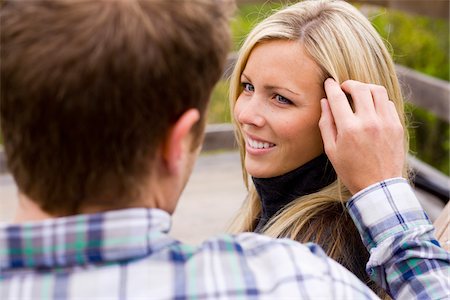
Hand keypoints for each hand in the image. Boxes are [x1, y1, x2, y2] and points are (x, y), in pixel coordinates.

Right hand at [319, 79, 404, 193]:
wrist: (378, 186)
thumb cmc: (350, 170)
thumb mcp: (331, 149)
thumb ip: (326, 123)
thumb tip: (325, 102)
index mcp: (349, 129)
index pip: (337, 97)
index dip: (331, 86)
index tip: (329, 82)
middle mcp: (368, 122)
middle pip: (360, 88)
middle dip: (349, 84)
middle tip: (344, 87)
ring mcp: (385, 123)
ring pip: (377, 91)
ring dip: (366, 88)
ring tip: (359, 94)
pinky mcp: (396, 126)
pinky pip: (388, 103)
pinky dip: (378, 101)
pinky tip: (372, 108)